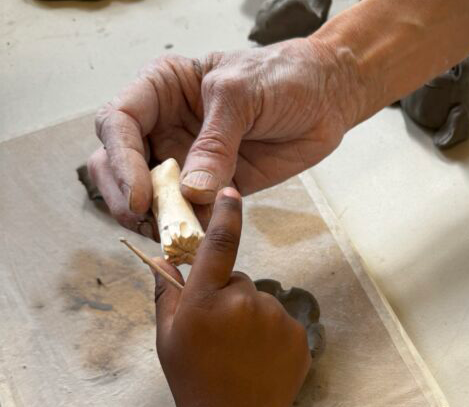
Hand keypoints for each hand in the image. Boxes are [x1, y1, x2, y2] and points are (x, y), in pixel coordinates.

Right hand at [88, 39, 359, 234]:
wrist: (326, 99)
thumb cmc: (283, 78)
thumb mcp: (243, 95)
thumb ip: (215, 142)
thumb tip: (191, 192)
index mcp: (160, 90)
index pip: (117, 123)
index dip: (121, 162)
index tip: (141, 197)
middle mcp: (164, 127)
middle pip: (118, 165)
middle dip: (125, 197)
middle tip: (148, 223)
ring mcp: (186, 161)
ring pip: (150, 197)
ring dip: (156, 220)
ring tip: (177, 237)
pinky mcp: (212, 189)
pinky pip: (191, 216)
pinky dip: (190, 232)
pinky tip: (200, 242)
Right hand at [152, 187, 310, 406]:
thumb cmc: (192, 382)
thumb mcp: (167, 337)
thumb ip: (167, 292)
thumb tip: (166, 257)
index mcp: (206, 302)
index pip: (219, 244)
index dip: (226, 213)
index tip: (232, 191)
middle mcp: (245, 304)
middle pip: (238, 280)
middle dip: (228, 297)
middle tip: (219, 336)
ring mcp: (278, 322)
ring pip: (261, 304)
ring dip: (251, 319)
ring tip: (240, 355)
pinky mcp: (300, 338)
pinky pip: (282, 324)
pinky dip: (272, 336)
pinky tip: (259, 363)